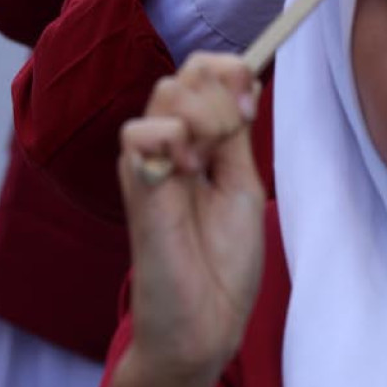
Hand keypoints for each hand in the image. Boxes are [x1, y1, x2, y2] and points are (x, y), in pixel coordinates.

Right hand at [116, 56, 264, 386]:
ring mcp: (151, 158)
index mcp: (200, 139)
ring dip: (203, 116)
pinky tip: (185, 171)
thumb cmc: (225, 258)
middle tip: (231, 139)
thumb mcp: (242, 181)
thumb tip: (243, 80)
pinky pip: (138, 131)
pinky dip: (171, 138)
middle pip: (189, 71)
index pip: (205, 71)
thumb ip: (235, 133)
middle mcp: (172, 141)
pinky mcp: (134, 182)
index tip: (251, 104)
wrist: (209, 316)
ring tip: (207, 161)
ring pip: (167, 89)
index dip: (231, 71)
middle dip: (223, 95)